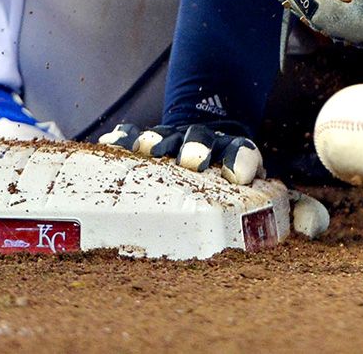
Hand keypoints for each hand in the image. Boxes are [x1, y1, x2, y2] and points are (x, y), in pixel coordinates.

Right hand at [97, 121, 263, 185]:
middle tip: (191, 161)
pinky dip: (123, 138)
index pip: (242, 153)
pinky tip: (110, 145)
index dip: (241, 161)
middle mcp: (204, 142)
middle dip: (197, 149)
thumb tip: (253, 228)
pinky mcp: (149, 139)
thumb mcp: (240, 187)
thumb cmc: (221, 178)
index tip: (238, 176)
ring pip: (167, 135)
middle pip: (202, 139)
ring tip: (146, 149)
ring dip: (158, 141)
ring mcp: (175, 138)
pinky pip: (133, 134)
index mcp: (231, 153)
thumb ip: (245, 197)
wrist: (206, 134)